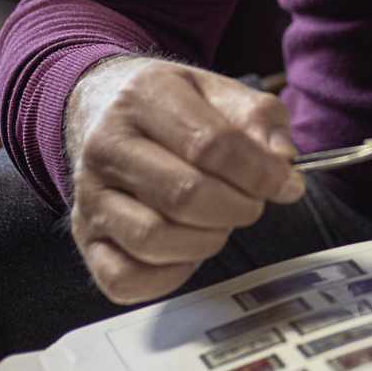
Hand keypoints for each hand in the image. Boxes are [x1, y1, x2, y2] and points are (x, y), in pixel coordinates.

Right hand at [65, 56, 304, 303]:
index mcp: (144, 97)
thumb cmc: (172, 106)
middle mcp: (106, 145)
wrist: (104, 108)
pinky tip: (187, 251)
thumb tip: (282, 163)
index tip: (287, 185)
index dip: (260, 173)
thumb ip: (260, 119)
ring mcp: (89, 195)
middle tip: (251, 204)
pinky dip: (167, 277)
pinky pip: (124, 278)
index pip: (211, 144)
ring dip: (205, 242)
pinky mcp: (84, 236)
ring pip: (153, 239)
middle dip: (236, 208)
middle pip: (184, 195)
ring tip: (219, 222)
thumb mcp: (220, 92)